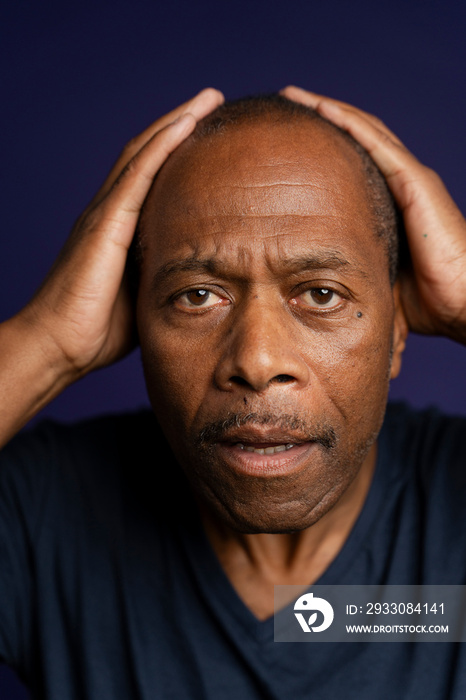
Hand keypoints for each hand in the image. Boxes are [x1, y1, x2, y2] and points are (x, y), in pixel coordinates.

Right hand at [19, 88, 223, 377]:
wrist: (59, 345)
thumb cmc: (98, 329)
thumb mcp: (144, 295)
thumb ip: (165, 277)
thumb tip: (202, 281)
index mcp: (121, 227)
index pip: (153, 176)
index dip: (179, 151)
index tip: (213, 135)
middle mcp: (111, 210)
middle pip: (149, 153)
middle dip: (182, 124)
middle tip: (215, 102)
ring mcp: (106, 213)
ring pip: (144, 152)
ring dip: (177, 121)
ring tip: (209, 99)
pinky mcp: (105, 223)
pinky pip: (138, 174)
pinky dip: (163, 145)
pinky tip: (187, 123)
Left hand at [280, 86, 465, 343]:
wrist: (463, 305)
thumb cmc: (425, 299)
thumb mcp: (373, 276)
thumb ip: (348, 268)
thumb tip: (308, 288)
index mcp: (390, 202)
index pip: (351, 160)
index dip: (323, 143)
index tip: (288, 136)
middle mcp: (400, 183)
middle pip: (356, 137)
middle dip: (322, 116)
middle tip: (288, 102)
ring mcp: (411, 180)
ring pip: (365, 132)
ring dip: (330, 110)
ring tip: (296, 96)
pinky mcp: (417, 184)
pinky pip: (379, 146)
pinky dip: (351, 125)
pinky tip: (324, 110)